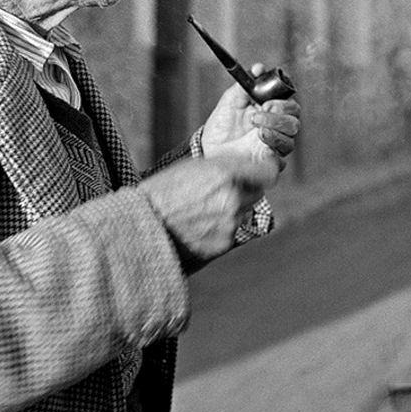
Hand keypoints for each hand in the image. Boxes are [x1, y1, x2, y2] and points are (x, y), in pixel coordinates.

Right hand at [139, 153, 278, 273]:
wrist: (142, 226)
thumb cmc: (162, 192)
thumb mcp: (190, 168)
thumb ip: (221, 168)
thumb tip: (243, 167)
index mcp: (224, 174)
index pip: (268, 173)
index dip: (266, 171)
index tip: (263, 170)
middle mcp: (233, 199)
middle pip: (256, 193)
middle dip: (244, 190)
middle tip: (220, 192)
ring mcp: (230, 224)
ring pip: (242, 213)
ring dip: (230, 211)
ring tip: (200, 211)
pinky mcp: (224, 244)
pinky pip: (231, 233)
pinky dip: (220, 229)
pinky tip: (197, 226)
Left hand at [200, 63, 300, 165]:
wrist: (210, 150)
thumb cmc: (221, 127)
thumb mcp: (230, 100)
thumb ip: (246, 84)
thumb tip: (259, 68)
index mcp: (267, 109)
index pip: (287, 98)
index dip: (283, 94)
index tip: (268, 94)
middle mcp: (275, 125)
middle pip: (294, 113)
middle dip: (280, 108)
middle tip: (264, 107)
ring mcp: (276, 142)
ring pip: (292, 130)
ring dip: (275, 123)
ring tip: (256, 123)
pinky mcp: (273, 159)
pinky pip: (285, 148)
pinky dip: (275, 139)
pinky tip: (261, 135)